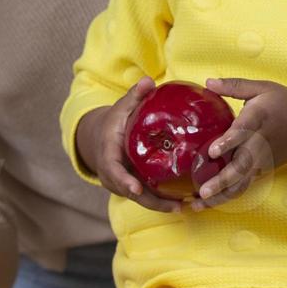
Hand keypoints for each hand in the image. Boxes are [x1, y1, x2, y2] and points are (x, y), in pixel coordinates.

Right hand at [76, 76, 183, 213]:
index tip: (136, 189)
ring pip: (142, 199)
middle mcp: (114, 175)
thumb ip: (134, 96)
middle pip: (132, 193)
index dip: (124, 181)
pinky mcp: (133, 188)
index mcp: (109, 155)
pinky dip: (163, 202)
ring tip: (187, 207)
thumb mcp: (121, 107)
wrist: (99, 140)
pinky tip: (185, 203)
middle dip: (153, 202)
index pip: (114, 171)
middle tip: (177, 205)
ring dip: (163, 206)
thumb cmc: (114, 122)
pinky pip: (148, 197)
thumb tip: (148, 81)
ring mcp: (123, 185)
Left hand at [188, 77, 286, 210]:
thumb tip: (207, 82)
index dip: (228, 142)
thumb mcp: (264, 88)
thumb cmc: (285, 104)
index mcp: (259, 119)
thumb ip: (235, 86)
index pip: (243, 132)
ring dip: (221, 195)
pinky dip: (227, 196)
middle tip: (203, 191)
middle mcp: (259, 144)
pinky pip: (243, 186)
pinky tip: (207, 203)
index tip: (213, 151)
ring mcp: (261, 161)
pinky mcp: (261, 171)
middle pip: (241, 166)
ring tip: (199, 205)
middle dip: (222, 180)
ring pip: (241, 182)